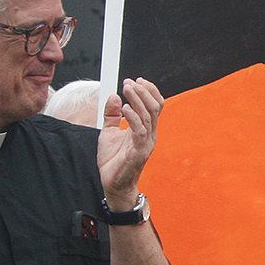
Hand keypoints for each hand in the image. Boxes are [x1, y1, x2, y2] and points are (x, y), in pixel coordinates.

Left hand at [97, 78, 163, 204]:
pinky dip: (133, 117)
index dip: (149, 91)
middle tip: (129, 82)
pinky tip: (124, 108)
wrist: (113, 184)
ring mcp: (146, 143)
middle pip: (155, 107)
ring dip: (137, 100)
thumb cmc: (114, 161)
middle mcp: (150, 134)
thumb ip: (112, 115)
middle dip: (143, 92)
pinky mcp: (139, 151)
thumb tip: (114, 97)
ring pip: (148, 116)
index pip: (155, 106)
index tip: (137, 80)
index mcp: (146, 129)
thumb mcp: (109, 132)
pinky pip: (140, 131)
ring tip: (127, 89)